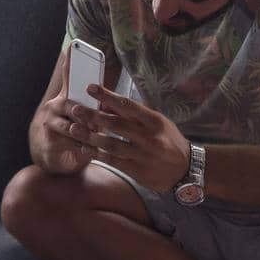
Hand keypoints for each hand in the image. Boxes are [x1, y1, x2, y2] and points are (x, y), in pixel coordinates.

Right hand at [31, 47, 95, 174]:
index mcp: (65, 97)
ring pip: (72, 125)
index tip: (73, 46)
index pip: (67, 76)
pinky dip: (83, 146)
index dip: (70, 61)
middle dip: (89, 114)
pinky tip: (90, 149)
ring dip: (87, 132)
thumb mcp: (84, 119)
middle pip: (71, 103)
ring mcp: (49, 123)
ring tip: (98, 137)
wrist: (54, 157)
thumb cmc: (75, 134)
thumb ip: (95, 107)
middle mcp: (53, 106)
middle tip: (101, 122)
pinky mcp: (49, 141)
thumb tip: (109, 100)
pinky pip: (70, 141)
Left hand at [66, 84, 191, 192]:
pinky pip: (113, 161)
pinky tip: (84, 148)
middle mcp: (149, 137)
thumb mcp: (158, 123)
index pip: (128, 105)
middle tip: (75, 109)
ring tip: (74, 128)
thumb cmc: (169, 141)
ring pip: (111, 144)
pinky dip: (97, 154)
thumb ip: (135, 115)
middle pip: (116, 124)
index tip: (90, 88)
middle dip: (93, 116)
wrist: (186, 170)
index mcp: (154, 121)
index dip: (107, 96)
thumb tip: (108, 104)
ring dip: (90, 136)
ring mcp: (143, 155)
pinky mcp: (137, 171)